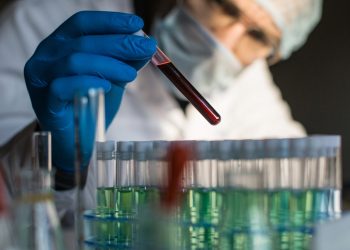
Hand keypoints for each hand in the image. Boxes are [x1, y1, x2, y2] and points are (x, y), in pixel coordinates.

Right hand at [24, 11, 155, 172]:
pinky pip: (64, 86)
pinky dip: (88, 82)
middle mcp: (46, 56)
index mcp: (60, 44)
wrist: (76, 136)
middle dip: (119, 43)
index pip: (83, 23)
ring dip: (109, 65)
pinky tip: (107, 86)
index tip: (137, 24)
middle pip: (83, 41)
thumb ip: (126, 60)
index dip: (110, 21)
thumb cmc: (91, 101)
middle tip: (145, 48)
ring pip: (74, 61)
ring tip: (131, 75)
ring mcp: (41, 78)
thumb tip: (148, 44)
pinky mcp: (45, 101)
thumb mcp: (113, 76)